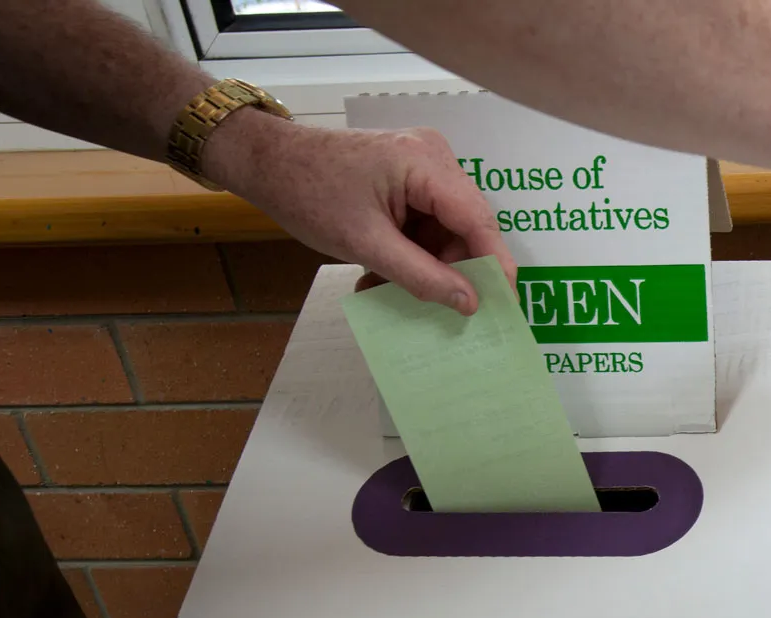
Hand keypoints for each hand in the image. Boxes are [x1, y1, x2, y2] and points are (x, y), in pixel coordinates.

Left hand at [202, 110, 513, 314]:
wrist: (267, 163)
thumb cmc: (308, 194)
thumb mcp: (365, 243)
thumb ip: (421, 275)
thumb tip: (469, 303)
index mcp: (426, 163)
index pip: (478, 219)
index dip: (495, 264)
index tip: (504, 306)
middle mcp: (434, 157)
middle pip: (467, 224)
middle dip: (453, 268)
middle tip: (435, 308)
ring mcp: (423, 165)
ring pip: (447, 228)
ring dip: (426, 264)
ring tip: (389, 289)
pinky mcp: (410, 177)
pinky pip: (428, 221)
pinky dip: (412, 250)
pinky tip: (383, 272)